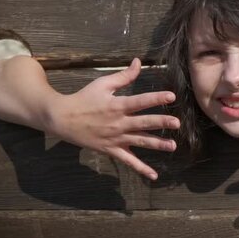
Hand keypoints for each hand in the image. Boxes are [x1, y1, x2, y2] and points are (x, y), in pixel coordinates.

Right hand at [48, 58, 179, 180]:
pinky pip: (128, 161)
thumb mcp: (102, 84)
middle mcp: (118, 123)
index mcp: (117, 105)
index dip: (156, 98)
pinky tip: (154, 175)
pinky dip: (141, 169)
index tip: (171, 96)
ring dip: (157, 145)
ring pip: (139, 142)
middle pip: (143, 123)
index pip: (140, 101)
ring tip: (173, 146)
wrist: (61, 119)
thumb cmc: (83, 98)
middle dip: (161, 123)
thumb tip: (139, 61)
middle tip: (177, 123)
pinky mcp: (111, 150)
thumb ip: (124, 76)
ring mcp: (115, 139)